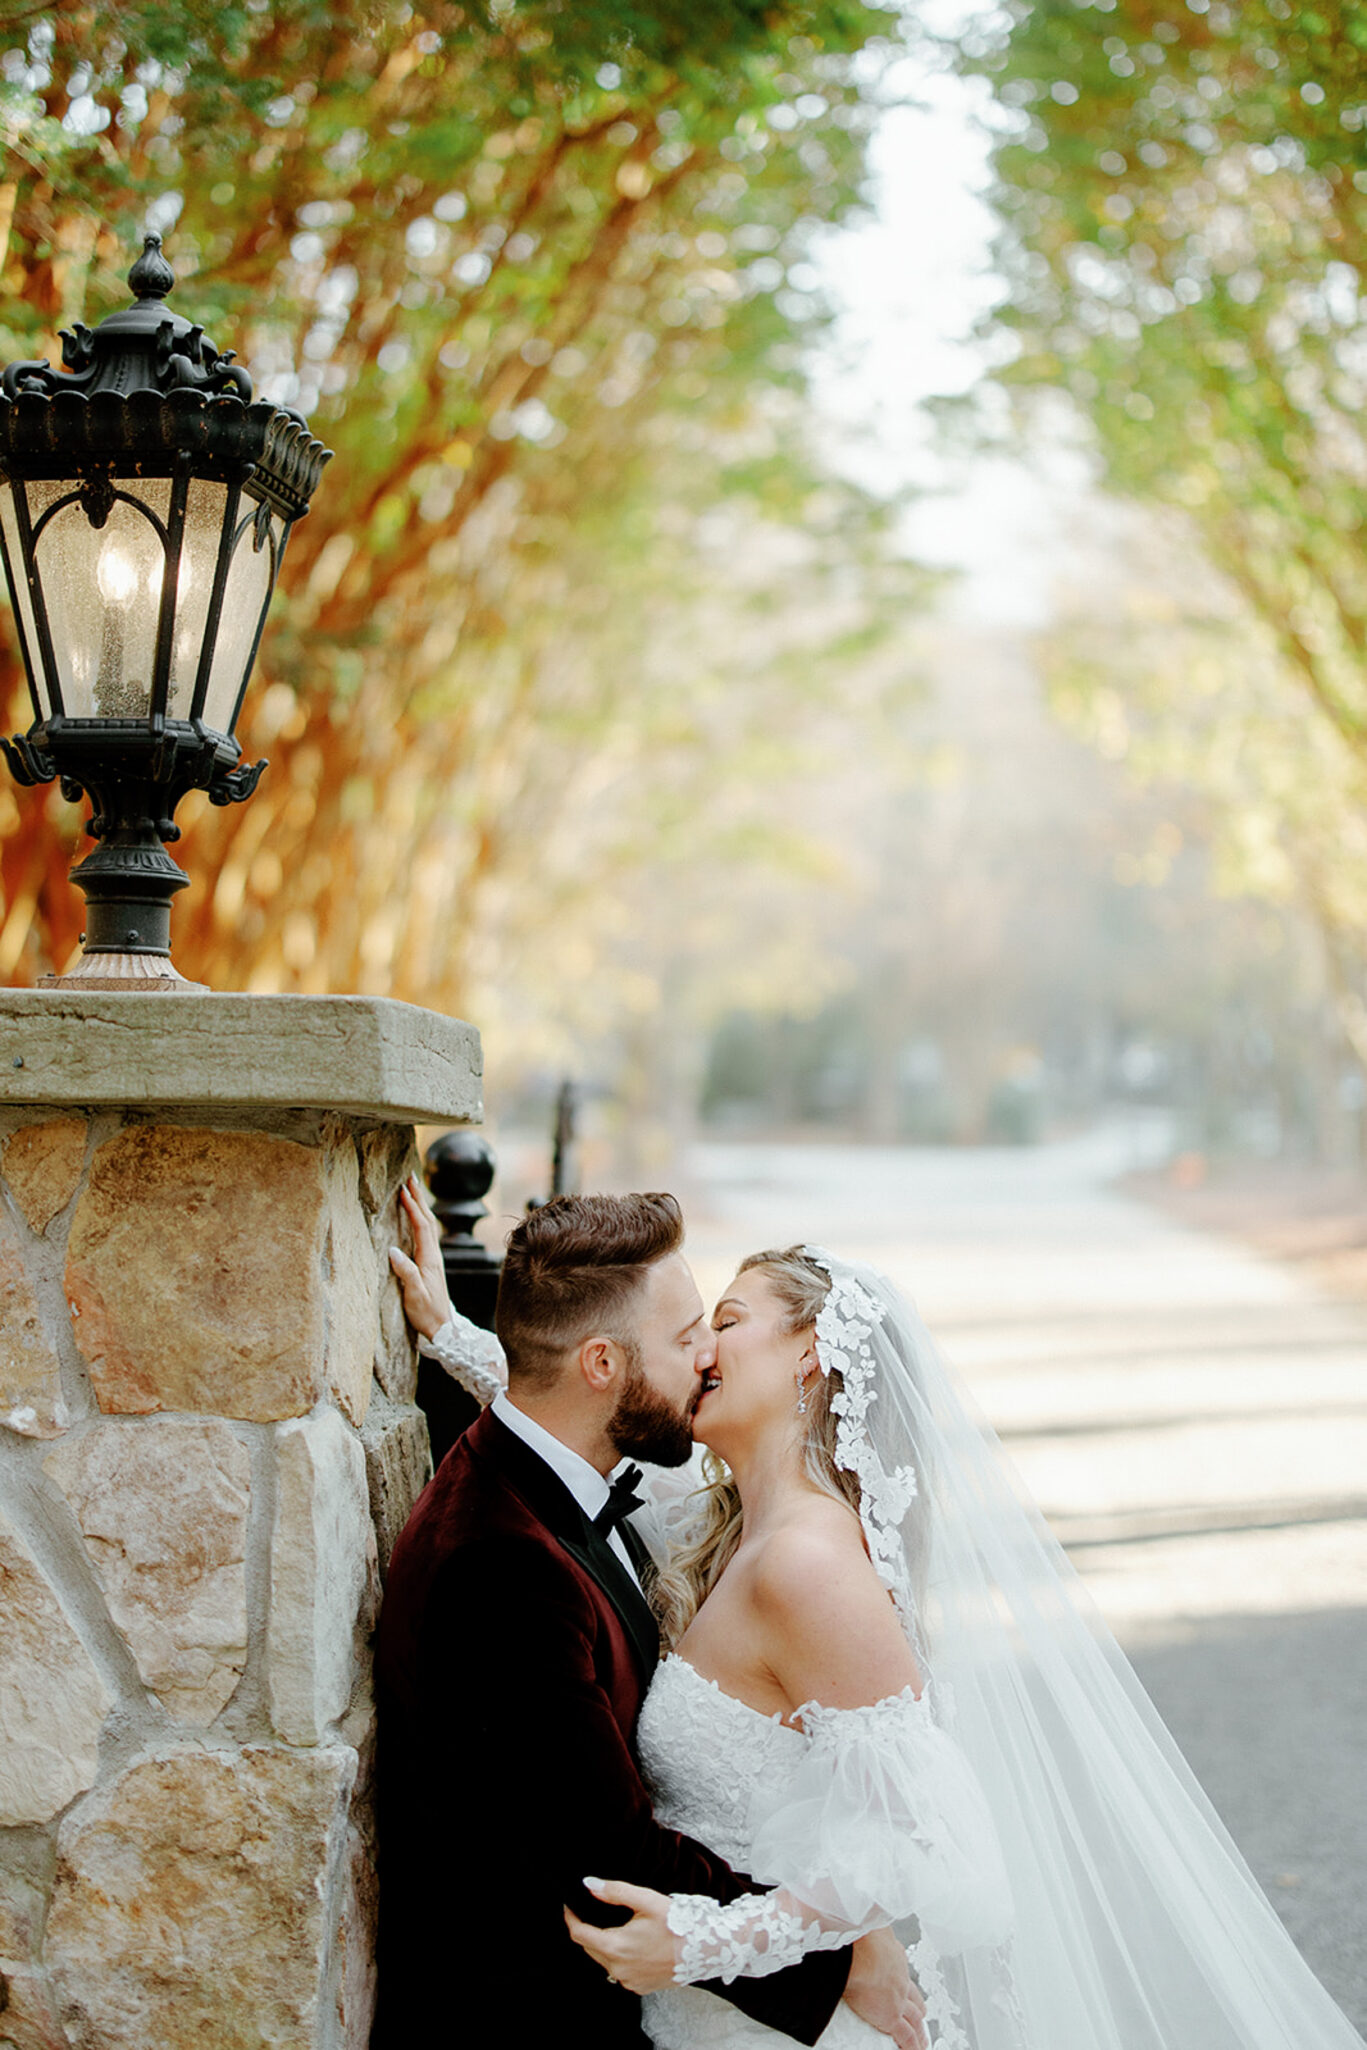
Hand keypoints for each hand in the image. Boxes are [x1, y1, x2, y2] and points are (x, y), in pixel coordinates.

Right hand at [388, 1172, 452, 1342]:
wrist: (442, 1328)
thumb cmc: (427, 1313)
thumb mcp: (414, 1295)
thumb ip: (405, 1272)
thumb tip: (392, 1250)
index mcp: (429, 1259)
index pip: (421, 1226)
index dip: (413, 1207)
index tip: (403, 1189)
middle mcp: (433, 1255)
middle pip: (427, 1220)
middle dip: (419, 1197)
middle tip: (410, 1177)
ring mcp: (433, 1259)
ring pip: (427, 1225)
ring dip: (420, 1205)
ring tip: (412, 1189)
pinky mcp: (429, 1264)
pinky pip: (424, 1234)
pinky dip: (419, 1219)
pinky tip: (415, 1217)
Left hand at [563, 1877, 677, 1994]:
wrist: (706, 1950)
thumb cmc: (678, 1924)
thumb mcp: (646, 1900)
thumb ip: (615, 1891)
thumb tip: (589, 1884)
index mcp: (616, 1946)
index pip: (579, 1935)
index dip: (571, 1918)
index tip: (570, 1906)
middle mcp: (619, 1969)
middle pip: (590, 1948)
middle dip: (588, 1930)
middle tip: (596, 1912)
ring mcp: (629, 1981)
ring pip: (604, 1961)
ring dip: (604, 1944)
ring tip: (619, 1926)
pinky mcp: (640, 1988)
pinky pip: (620, 1971)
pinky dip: (620, 1958)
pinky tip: (634, 1945)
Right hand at [844, 1927, 926, 2049]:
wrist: (860, 1948)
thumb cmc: (859, 1933)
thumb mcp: (867, 1921)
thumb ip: (868, 1918)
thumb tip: (864, 1907)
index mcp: (893, 1955)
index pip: (902, 1972)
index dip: (906, 1983)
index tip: (906, 1987)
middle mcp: (900, 1978)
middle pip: (915, 1998)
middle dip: (919, 2008)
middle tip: (922, 2016)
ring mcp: (898, 1999)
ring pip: (915, 2019)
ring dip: (919, 2030)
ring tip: (922, 2040)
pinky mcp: (891, 2016)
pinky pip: (906, 2036)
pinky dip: (912, 2045)